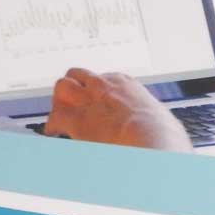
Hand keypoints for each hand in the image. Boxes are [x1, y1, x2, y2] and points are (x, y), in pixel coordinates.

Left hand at [45, 69, 190, 150]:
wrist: (150, 139)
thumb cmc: (162, 132)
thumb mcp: (161, 115)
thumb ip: (150, 115)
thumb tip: (158, 123)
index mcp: (126, 83)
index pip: (104, 77)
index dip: (98, 89)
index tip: (99, 99)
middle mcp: (104, 86)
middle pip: (78, 75)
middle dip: (74, 86)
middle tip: (73, 100)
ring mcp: (88, 100)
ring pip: (63, 87)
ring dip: (60, 99)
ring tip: (62, 111)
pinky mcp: (75, 119)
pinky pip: (55, 116)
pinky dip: (53, 125)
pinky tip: (56, 132)